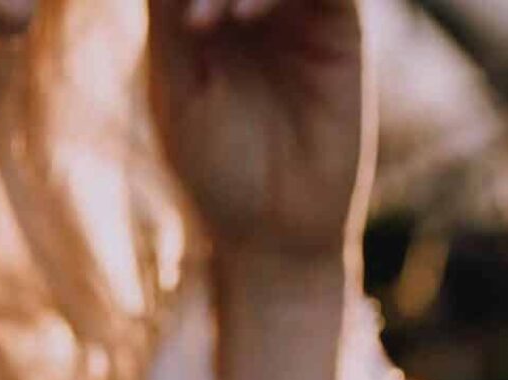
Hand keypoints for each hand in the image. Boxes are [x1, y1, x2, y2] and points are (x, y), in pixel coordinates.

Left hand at [146, 0, 372, 274]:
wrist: (278, 229)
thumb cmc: (216, 170)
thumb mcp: (176, 90)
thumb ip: (169, 16)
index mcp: (200, 3)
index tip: (175, 18)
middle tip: (193, 16)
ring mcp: (296, 2)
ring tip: (211, 22)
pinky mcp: (339, 18)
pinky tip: (241, 15)